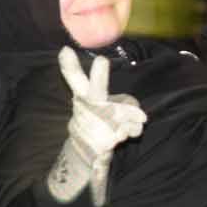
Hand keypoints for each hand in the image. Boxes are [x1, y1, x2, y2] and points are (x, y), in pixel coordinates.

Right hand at [47, 49, 146, 206]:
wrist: (86, 156)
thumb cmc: (97, 124)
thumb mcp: (104, 109)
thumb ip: (124, 105)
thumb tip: (142, 117)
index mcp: (83, 98)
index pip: (74, 79)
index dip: (69, 65)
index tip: (65, 49)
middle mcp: (87, 109)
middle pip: (95, 90)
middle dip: (99, 76)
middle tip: (101, 60)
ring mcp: (95, 125)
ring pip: (126, 112)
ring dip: (132, 117)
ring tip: (125, 123)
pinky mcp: (105, 141)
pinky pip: (132, 129)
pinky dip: (133, 130)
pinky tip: (122, 134)